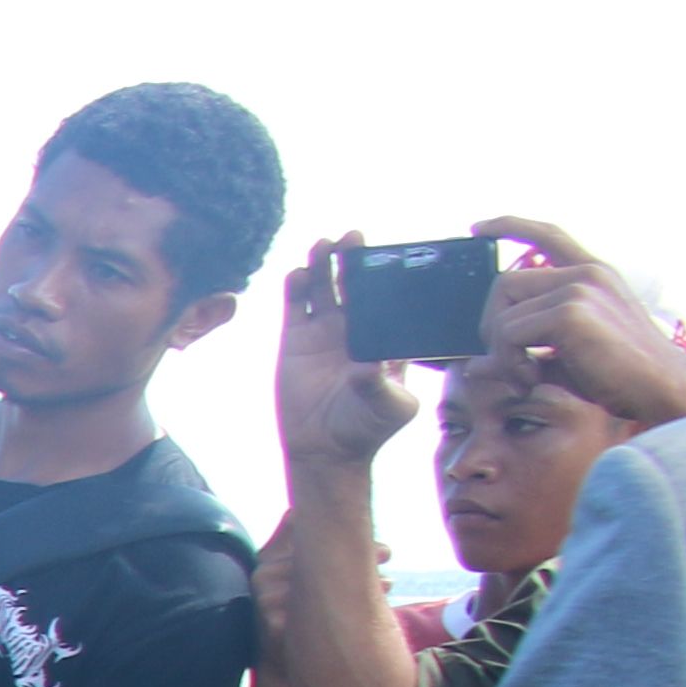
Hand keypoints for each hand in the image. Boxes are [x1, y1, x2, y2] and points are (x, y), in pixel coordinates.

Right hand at [270, 240, 418, 476]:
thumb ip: (382, 385)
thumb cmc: (367, 427)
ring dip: (323, 264)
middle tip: (354, 237)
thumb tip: (368, 366)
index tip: (386, 254)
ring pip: (323, 288)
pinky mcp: (294, 340)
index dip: (386, 273)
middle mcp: (355, 327)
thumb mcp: (391, 407)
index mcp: (385, 336)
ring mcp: (324, 331)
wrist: (324, 449)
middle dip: (353, 259)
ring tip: (324, 245)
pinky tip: (297, 272)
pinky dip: (294, 288)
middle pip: (354, 283)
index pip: (388, 296)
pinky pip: (294, 307)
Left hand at [477, 218, 685, 424]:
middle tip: (511, 363)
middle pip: (504, 284)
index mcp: (593, 275)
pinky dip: (509, 363)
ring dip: (502, 353)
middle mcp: (587, 274)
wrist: (660, 389)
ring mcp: (580, 288)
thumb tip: (472, 364)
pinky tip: (533, 378)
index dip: (509, 226)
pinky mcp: (571, 312)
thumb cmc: (618, 377)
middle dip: (492, 327)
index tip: (477, 228)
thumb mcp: (567, 353)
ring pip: (502, 314)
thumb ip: (526, 347)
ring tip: (527, 376)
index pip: (547, 236)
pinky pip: (509, 334)